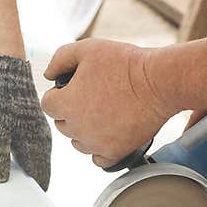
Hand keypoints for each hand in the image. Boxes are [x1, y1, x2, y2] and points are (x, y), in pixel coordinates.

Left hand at [0, 56, 51, 190]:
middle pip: (38, 174)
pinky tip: (8, 166)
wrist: (3, 66)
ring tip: (9, 193)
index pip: (40, 180)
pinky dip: (19, 163)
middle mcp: (40, 141)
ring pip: (33, 163)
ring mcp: (35, 134)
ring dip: (23, 177)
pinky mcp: (27, 127)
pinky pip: (27, 151)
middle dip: (27, 190)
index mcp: (36, 145)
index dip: (33, 197)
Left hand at [41, 38, 174, 167]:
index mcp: (67, 104)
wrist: (159, 83)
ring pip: (78, 142)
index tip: (74, 88)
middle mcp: (78, 128)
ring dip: (85, 130)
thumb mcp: (88, 48)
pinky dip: (100, 148)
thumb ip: (60, 59)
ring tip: (105, 112)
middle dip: (71, 111)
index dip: (59, 94)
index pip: (47, 104)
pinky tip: (110, 133)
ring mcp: (96, 143)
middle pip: (62, 124)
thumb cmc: (125, 64)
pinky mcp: (114, 153)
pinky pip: (97, 158)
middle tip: (94, 96)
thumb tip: (48, 74)